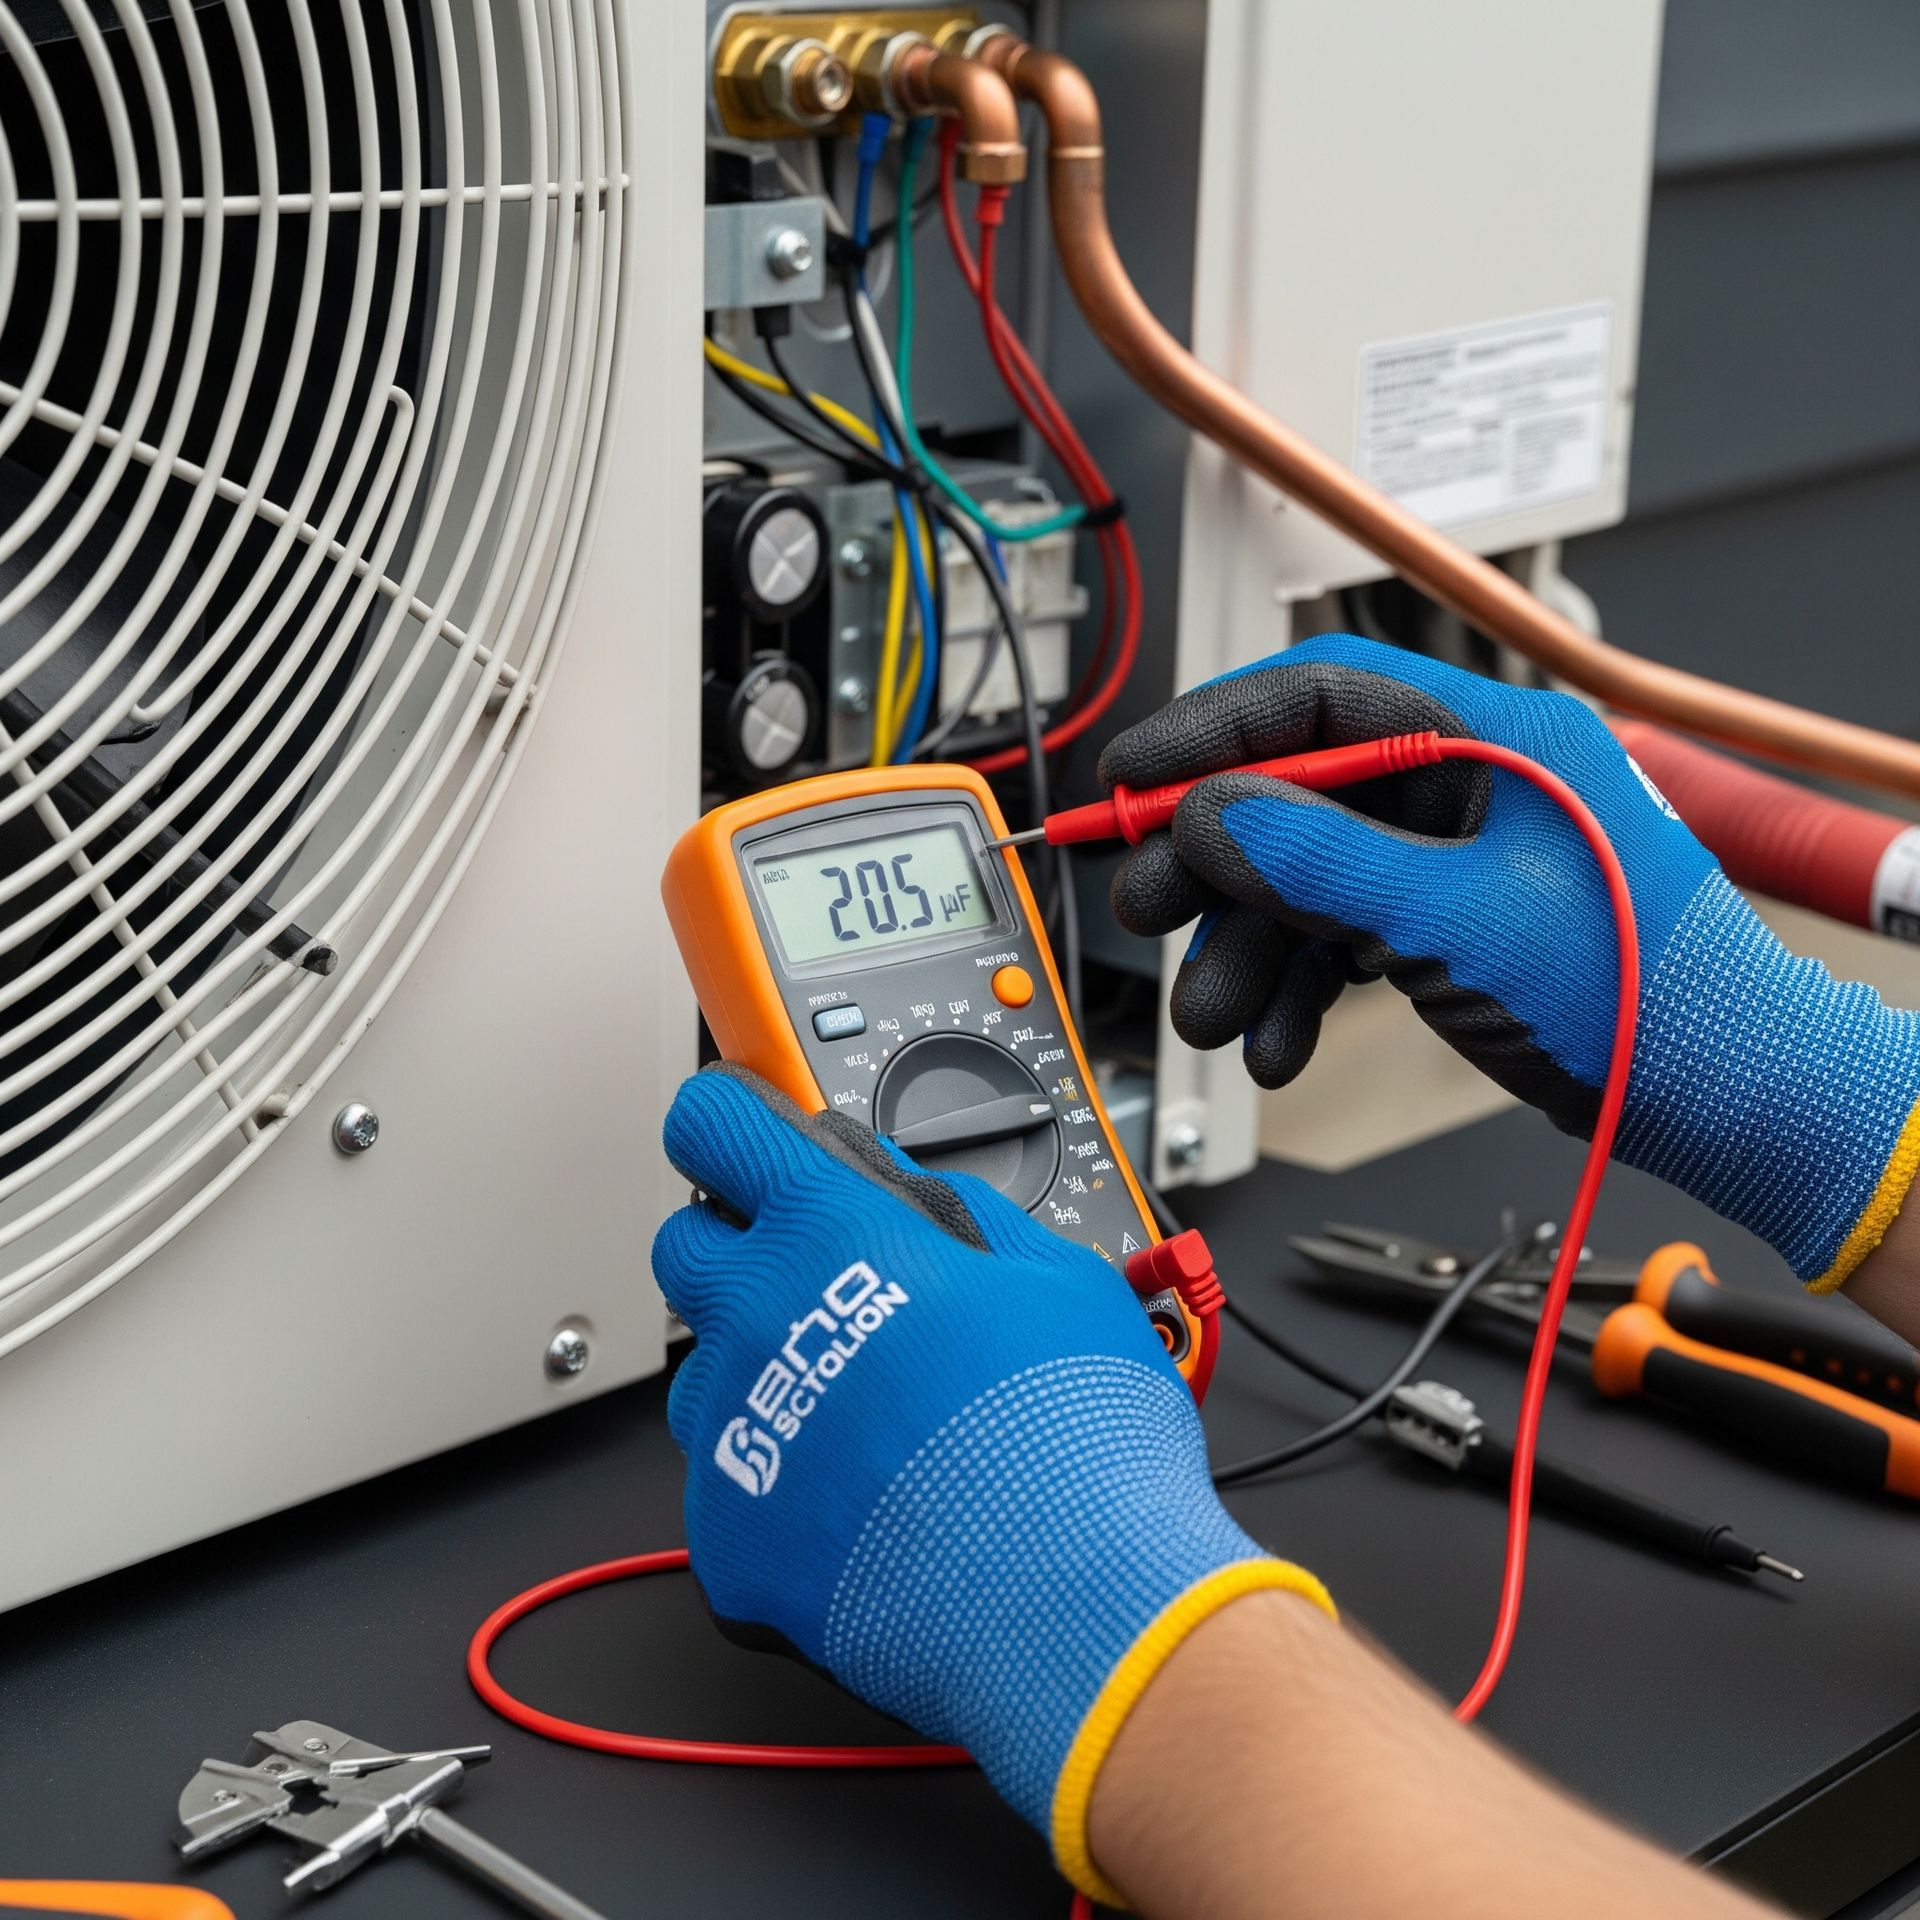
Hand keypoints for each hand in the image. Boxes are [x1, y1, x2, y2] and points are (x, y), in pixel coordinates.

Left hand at [652, 1065, 1331, 1901]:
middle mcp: (756, 1319)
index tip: (750, 1135)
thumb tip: (908, 1188)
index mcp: (830, 1233)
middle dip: (745, 1249)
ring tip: (866, 1415)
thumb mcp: (1056, 1273)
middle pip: (686, 1245)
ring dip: (761, 1371)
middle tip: (832, 1284)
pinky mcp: (728, 1537)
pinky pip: (729, 1485)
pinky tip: (866, 1502)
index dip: (734, 1123)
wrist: (1074, 1601)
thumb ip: (961, 1214)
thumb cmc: (1076, 1434)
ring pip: (704, 1372)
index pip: (714, 1125)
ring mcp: (731, 1432)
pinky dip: (782, 1485)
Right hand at [1101, 633, 1919, 1289]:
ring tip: (1212, 1014)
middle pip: (1296, 793)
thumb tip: (1206, 817)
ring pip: (1310, 877)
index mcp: (1488, 739)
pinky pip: (1342, 932)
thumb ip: (1317, 861)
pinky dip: (1301, 984)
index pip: (1318, 694)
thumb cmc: (1635, 994)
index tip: (1129, 780)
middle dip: (1214, 863)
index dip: (1209, 733)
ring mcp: (1455, 855)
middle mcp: (1464, 784)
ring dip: (1249, 948)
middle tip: (1144, 907)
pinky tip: (1278, 1042)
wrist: (1718, 1093)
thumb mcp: (1450, 920)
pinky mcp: (1448, 919)